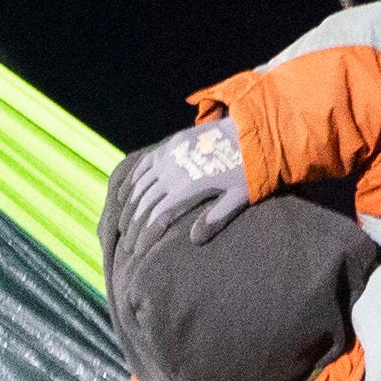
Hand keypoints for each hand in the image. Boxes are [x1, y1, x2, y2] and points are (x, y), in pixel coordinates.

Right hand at [115, 116, 254, 254]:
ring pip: (142, 181)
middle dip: (135, 221)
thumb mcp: (239, 196)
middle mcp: (175, 170)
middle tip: (129, 240)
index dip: (146, 232)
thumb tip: (195, 240)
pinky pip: (147, 161)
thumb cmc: (250, 169)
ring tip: (127, 219)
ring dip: (132, 201)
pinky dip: (135, 176)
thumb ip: (217, 217)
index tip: (138, 248)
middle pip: (146, 200)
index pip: (158, 214)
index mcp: (189, 186)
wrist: (253, 132)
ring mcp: (172, 154)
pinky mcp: (174, 142)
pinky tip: (129, 188)